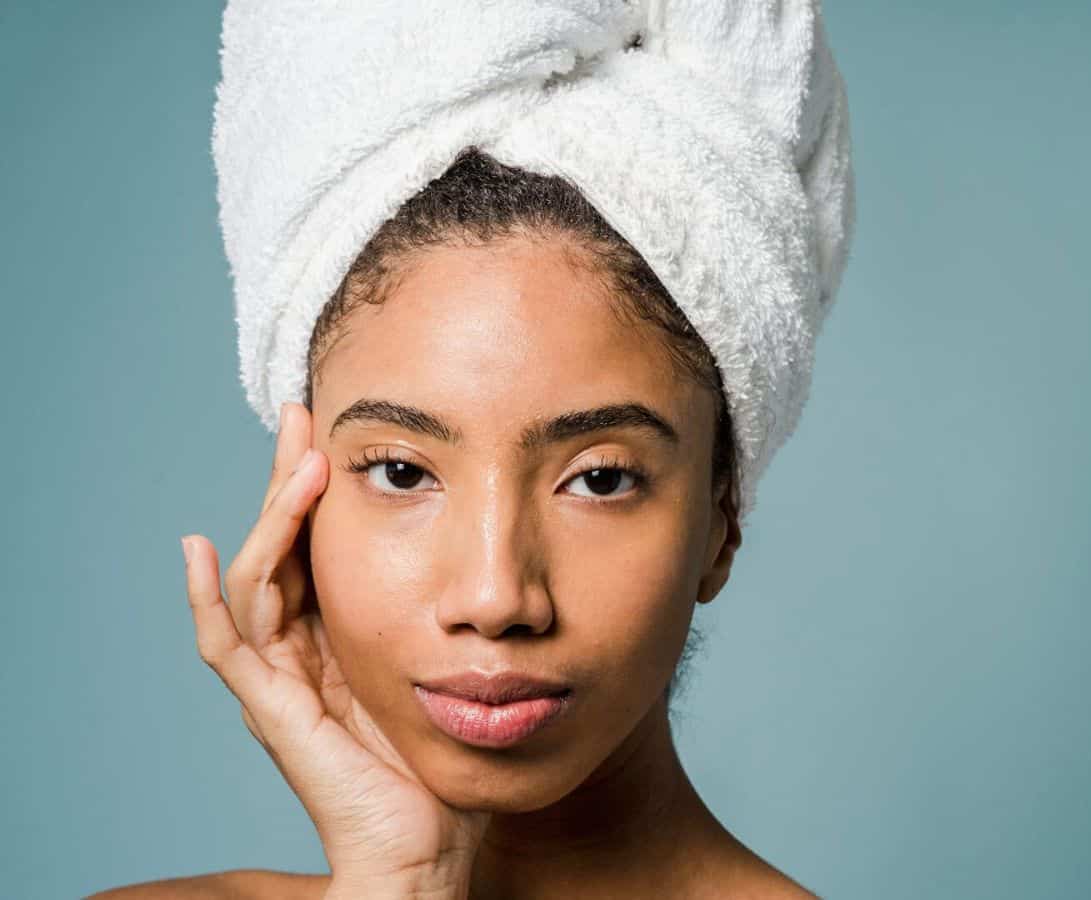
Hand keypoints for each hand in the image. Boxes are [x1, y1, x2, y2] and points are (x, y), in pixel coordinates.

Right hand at [180, 402, 488, 895]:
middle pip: (282, 547)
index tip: (341, 428)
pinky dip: (205, 599)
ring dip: (275, 517)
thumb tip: (505, 566)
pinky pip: (225, 647)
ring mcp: (281, 681)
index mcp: (343, 638)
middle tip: (305, 415)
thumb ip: (459, 622)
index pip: (321, 545)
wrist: (432, 847)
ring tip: (300, 463)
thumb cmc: (449, 765)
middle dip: (291, 480)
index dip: (322, 488)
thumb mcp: (457, 669)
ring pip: (257, 579)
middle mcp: (303, 653)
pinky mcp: (274, 712)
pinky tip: (197, 549)